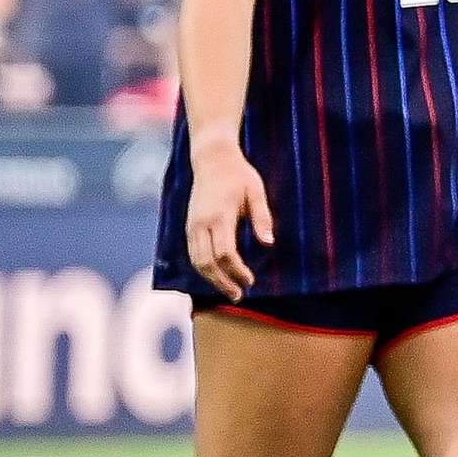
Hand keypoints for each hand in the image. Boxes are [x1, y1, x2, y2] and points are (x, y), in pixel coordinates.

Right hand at [183, 153, 276, 300]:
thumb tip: (269, 243)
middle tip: (238, 296)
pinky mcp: (189, 226)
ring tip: (229, 290)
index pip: (225, 253)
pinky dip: (203, 268)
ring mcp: (191, 225)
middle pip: (206, 263)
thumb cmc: (239, 175)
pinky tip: (216, 276)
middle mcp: (200, 224)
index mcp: (219, 216)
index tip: (250, 281)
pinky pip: (192, 253)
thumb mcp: (256, 192)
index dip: (236, 271)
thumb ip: (262, 218)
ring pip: (196, 261)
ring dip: (211, 279)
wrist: (212, 160)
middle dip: (222, 282)